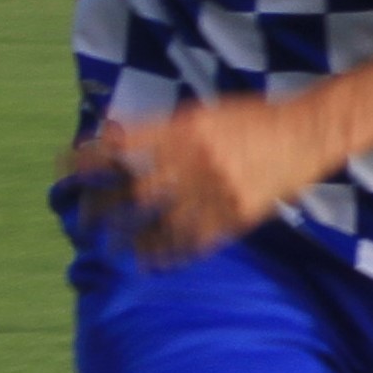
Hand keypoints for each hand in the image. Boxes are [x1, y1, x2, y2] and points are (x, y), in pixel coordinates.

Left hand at [59, 98, 336, 265]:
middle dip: (102, 209)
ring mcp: (218, 190)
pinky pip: (196, 240)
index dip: (90, 159)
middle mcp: (198, 159)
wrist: (307, 133)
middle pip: (133, 191)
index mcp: (185, 128)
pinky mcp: (238, 214)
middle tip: (83, 222)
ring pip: (161, 223)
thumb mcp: (202, 112)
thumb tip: (112, 134)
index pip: (122, 146)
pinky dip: (169, 252)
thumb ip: (161, 127)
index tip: (66, 170)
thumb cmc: (252, 120)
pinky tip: (151, 259)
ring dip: (130, 238)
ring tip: (111, 248)